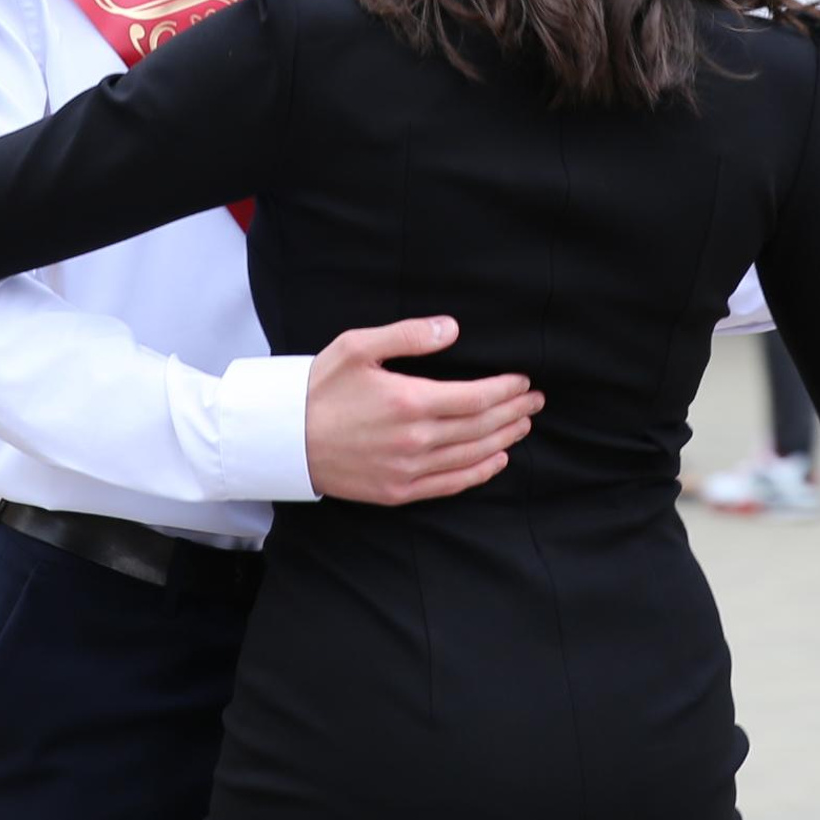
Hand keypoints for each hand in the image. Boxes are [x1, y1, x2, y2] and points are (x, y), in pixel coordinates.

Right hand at [305, 317, 541, 505]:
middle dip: (514, 412)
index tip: (524, 381)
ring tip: (523, 425)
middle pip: (481, 426)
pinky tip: (496, 460)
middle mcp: (415, 440)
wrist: (284, 438)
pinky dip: (480, 472)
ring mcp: (408, 469)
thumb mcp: (358, 346)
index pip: (476, 397)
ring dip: (504, 439)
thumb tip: (452, 328)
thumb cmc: (320, 387)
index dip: (506, 390)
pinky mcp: (398, 490)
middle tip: (535, 401)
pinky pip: (451, 484)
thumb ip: (408, 336)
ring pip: (472, 456)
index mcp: (409, 400)